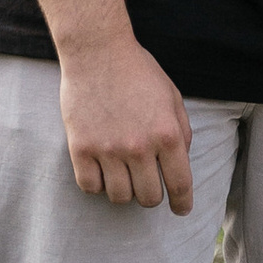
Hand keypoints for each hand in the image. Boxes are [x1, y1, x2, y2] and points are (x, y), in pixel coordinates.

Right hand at [60, 40, 194, 211]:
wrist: (97, 51)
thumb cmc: (139, 72)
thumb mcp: (172, 98)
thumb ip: (181, 133)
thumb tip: (180, 164)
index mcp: (167, 134)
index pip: (179, 184)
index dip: (182, 203)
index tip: (181, 210)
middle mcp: (139, 147)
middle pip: (149, 198)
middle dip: (152, 196)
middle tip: (148, 184)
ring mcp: (108, 150)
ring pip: (120, 197)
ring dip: (125, 191)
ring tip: (123, 174)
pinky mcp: (80, 149)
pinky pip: (90, 187)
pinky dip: (97, 185)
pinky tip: (102, 170)